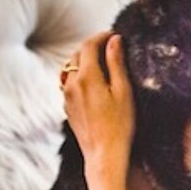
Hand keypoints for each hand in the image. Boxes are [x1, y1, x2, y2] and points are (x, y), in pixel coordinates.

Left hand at [61, 31, 134, 177]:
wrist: (104, 155)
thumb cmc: (120, 125)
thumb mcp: (123, 91)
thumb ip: (117, 63)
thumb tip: (114, 40)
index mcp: (87, 76)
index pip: (89, 44)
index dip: (102, 36)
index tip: (115, 34)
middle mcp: (71, 83)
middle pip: (78, 54)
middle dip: (93, 46)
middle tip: (111, 46)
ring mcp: (67, 96)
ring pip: (71, 68)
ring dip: (85, 60)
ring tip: (103, 62)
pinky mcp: (67, 107)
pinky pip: (70, 82)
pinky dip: (81, 75)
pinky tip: (95, 82)